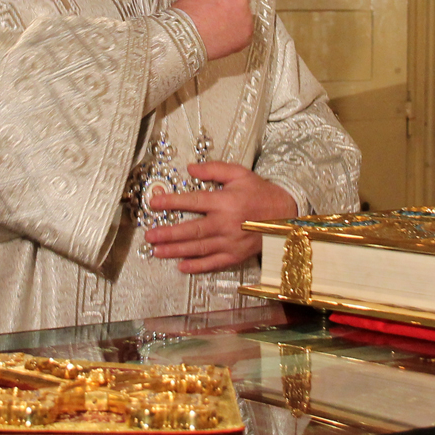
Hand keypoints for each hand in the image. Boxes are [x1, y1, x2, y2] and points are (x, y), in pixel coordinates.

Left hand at [143, 162, 297, 272]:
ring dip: (176, 251)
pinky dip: (197, 266)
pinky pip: (213, 263)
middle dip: (168, 233)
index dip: (172, 202)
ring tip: (157, 251)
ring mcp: (231, 242)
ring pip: (198, 248)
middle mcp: (226, 223)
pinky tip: (181, 266)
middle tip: (149, 235)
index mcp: (226, 201)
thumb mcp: (240, 174)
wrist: (285, 215)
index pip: (193, 202)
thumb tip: (190, 168)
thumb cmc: (260, 193)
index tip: (154, 202)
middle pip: (192, 230)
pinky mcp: (236, 256)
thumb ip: (214, 169)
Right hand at [173, 0, 252, 60]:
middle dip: (233, 6)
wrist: (184, 36)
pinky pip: (245, 33)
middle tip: (220, 17)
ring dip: (236, 21)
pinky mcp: (247, 32)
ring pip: (245, 15)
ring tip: (220, 30)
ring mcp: (246, 13)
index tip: (220, 0)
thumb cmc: (183, 16)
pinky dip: (237, 37)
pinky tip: (223, 40)